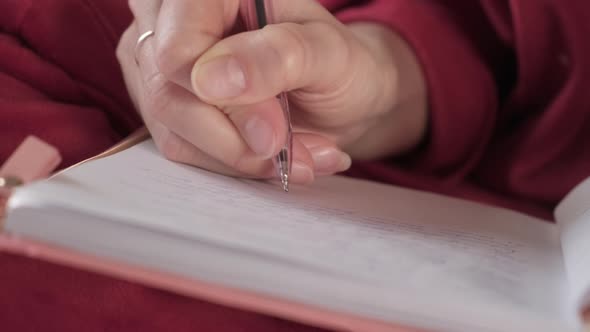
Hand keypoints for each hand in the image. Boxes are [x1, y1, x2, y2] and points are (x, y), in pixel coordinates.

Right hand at [117, 0, 427, 183]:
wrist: (342, 99)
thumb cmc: (338, 65)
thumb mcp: (328, 54)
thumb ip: (278, 57)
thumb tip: (211, 80)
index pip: (177, 47)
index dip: (220, 99)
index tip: (274, 131)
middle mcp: (177, 24)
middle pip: (168, 94)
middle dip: (236, 138)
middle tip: (292, 149)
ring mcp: (165, 70)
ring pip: (174, 132)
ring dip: (242, 158)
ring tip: (298, 153)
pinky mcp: (171, 110)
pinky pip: (184, 151)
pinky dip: (234, 165)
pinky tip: (274, 158)